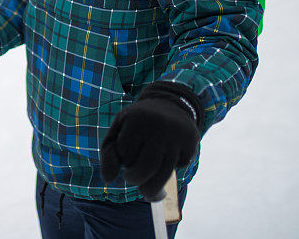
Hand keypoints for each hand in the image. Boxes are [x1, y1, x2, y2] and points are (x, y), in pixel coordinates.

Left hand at [99, 82, 202, 198]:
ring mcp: (177, 135)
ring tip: (146, 193)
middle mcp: (159, 126)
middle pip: (144, 169)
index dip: (123, 158)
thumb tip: (108, 179)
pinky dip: (170, 171)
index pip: (125, 155)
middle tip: (131, 178)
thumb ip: (108, 154)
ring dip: (151, 190)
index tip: (124, 151)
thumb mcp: (118, 130)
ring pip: (163, 175)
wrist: (169, 105)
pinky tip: (166, 162)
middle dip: (134, 179)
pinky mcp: (191, 142)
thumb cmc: (137, 123)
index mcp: (137, 119)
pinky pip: (179, 167)